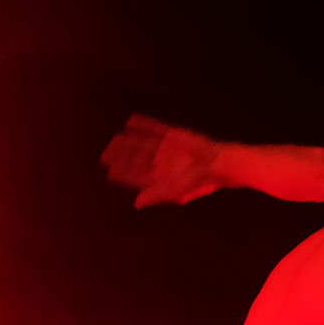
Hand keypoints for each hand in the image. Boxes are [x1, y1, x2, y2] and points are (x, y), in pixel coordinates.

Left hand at [101, 114, 223, 206]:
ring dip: (129, 142)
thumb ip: (155, 195)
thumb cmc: (198, 182)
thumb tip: (136, 203)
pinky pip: (156, 129)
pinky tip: (132, 121)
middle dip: (122, 157)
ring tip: (115, 138)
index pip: (138, 175)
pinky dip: (144, 125)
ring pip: (143, 144)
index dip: (124, 173)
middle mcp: (162, 163)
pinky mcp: (173, 135)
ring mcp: (167, 148)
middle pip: (137, 159)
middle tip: (106, 154)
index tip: (109, 171)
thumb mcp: (175, 192)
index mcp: (162, 178)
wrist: (218, 164)